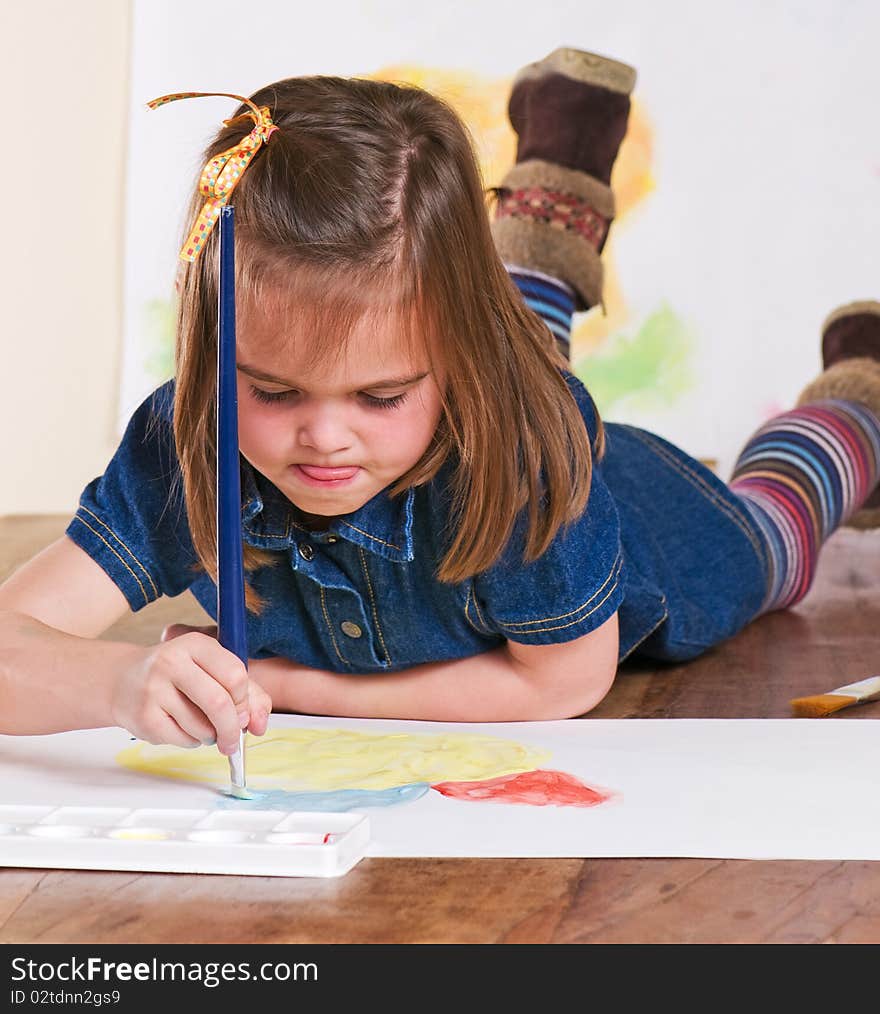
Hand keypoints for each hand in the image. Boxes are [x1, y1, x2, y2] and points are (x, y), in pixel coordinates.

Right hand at [110, 626, 271, 752]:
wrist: (122, 680)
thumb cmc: (178, 676)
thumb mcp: (212, 669)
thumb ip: (247, 692)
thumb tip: (259, 724)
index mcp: (195, 644)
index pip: (235, 674)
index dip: (244, 699)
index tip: (242, 709)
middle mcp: (172, 662)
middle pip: (219, 703)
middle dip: (232, 728)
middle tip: (233, 739)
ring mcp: (154, 689)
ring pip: (202, 726)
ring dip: (211, 735)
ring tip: (201, 726)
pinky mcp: (144, 717)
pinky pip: (183, 739)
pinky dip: (192, 741)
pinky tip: (181, 727)